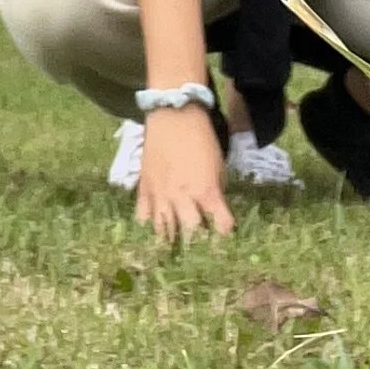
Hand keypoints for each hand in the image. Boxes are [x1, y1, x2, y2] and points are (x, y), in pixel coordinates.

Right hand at [135, 105, 233, 241]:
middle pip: (190, 236)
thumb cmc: (201, 138)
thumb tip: (214, 212)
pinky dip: (149, 227)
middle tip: (200, 254)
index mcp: (205, 192)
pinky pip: (143, 217)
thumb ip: (215, 193)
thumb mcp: (217, 167)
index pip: (221, 226)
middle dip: (197, 248)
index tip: (227, 242)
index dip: (225, 236)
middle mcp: (182, 198)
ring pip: (163, 232)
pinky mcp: (144, 188)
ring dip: (171, 245)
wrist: (174, 114)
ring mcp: (160, 195)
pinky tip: (153, 233)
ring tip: (175, 255)